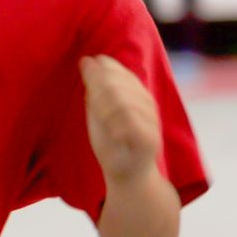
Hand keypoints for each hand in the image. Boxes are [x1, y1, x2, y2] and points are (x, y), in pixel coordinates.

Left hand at [81, 55, 160, 183]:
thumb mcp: (98, 112)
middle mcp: (146, 101)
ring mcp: (150, 119)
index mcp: (134, 91)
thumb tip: (86, 60)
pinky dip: (115, 125)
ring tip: (105, 124)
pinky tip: (113, 133)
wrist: (127, 176)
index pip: (113, 68)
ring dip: (104, 111)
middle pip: (114, 83)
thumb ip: (94, 87)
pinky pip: (129, 122)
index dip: (96, 74)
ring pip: (121, 101)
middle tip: (95, 111)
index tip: (88, 86)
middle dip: (97, 93)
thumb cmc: (112, 142)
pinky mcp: (150, 138)